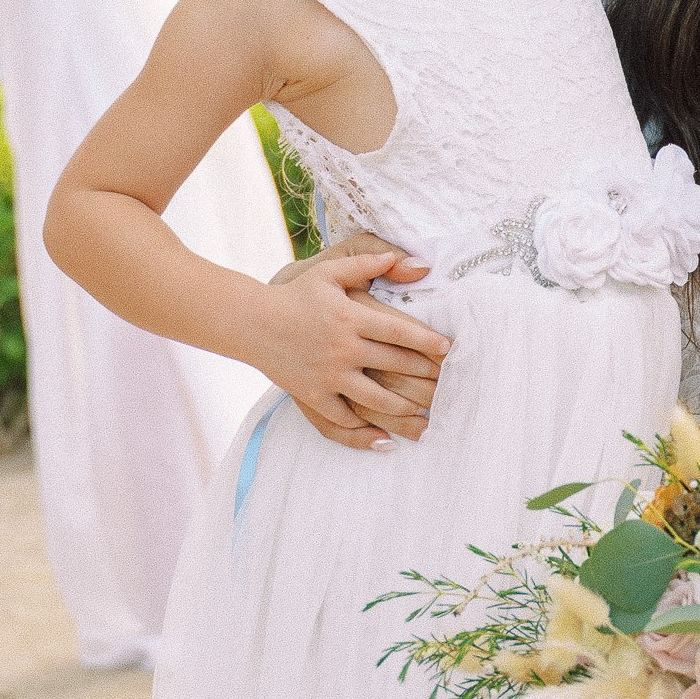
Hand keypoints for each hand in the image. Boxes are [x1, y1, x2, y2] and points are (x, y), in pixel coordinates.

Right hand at [248, 244, 449, 450]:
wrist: (251, 321)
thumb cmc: (295, 294)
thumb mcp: (329, 271)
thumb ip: (368, 263)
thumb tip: (412, 261)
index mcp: (350, 317)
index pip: (399, 332)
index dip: (428, 342)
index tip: (448, 350)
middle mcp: (342, 348)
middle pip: (395, 366)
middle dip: (425, 376)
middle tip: (446, 383)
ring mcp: (327, 375)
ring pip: (376, 400)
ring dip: (404, 409)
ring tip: (424, 413)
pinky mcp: (312, 395)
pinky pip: (343, 419)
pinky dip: (364, 431)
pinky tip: (385, 437)